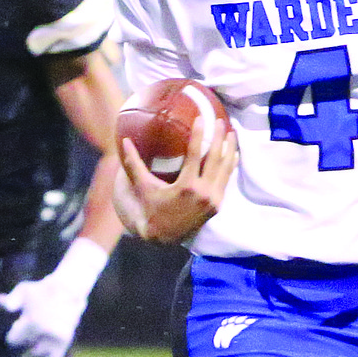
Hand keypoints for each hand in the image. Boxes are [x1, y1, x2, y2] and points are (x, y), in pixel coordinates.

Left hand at [0, 237, 108, 356]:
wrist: (68, 290)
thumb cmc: (42, 290)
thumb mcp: (24, 290)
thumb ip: (11, 300)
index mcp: (32, 321)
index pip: (14, 339)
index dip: (13, 336)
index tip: (16, 330)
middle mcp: (43, 332)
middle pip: (25, 344)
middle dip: (23, 340)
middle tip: (25, 333)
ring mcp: (53, 339)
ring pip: (36, 353)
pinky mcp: (63, 342)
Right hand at [117, 116, 236, 243]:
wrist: (162, 237)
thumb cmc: (151, 210)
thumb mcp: (143, 187)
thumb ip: (134, 164)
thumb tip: (124, 141)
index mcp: (186, 187)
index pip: (196, 154)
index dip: (198, 134)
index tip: (200, 118)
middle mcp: (204, 194)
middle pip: (216, 159)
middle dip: (220, 137)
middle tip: (220, 120)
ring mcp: (213, 201)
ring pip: (226, 170)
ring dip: (230, 149)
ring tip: (231, 132)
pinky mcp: (217, 206)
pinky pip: (226, 181)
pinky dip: (230, 166)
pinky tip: (233, 154)